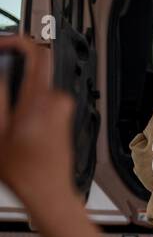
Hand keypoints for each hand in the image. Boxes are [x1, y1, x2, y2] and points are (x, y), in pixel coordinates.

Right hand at [0, 35, 75, 207]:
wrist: (49, 194)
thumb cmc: (26, 172)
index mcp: (41, 100)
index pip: (38, 53)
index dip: (17, 42)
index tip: (1, 45)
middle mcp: (57, 103)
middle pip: (32, 72)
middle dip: (8, 77)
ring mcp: (61, 113)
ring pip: (33, 89)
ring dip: (14, 95)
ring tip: (3, 119)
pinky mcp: (61, 122)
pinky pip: (40, 102)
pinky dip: (23, 105)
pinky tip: (11, 126)